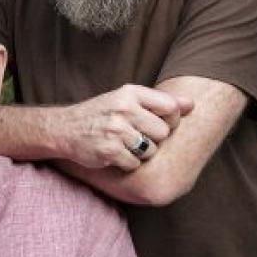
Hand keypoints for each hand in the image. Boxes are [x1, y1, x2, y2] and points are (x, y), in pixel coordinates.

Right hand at [59, 84, 193, 170]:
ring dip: (141, 153)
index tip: (156, 124)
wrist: (64, 128)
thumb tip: (192, 104)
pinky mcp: (109, 151)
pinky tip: (114, 154)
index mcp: (131, 93)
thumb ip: (159, 102)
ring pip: (151, 150)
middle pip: (163, 132)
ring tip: (123, 144)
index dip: (171, 121)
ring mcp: (116, 130)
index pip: (171, 108)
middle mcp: (124, 109)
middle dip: (153, 139)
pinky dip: (127, 164)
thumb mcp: (127, 100)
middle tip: (135, 137)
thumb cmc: (102, 114)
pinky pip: (135, 164)